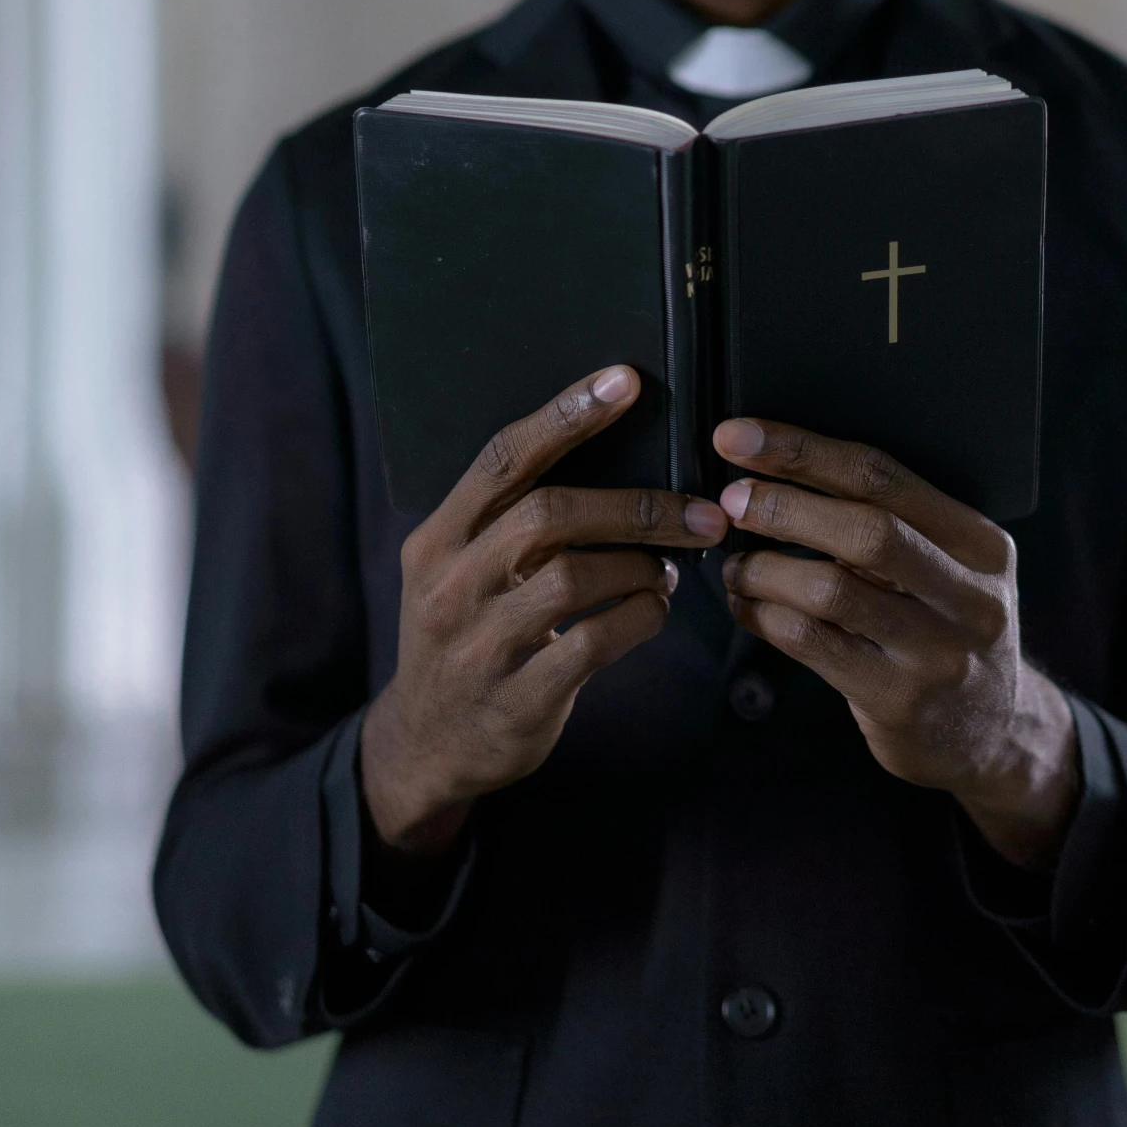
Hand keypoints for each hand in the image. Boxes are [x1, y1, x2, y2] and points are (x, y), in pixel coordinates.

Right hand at [360, 366, 727, 860]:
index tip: (626, 382)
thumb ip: (509, 521)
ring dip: (641, 565)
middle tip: (700, 511)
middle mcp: (449, 586)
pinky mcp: (517, 699)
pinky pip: (592, 643)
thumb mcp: (459, 570)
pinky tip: (655, 610)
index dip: (566, 415)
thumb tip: (612, 453)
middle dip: (636, 506)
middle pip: (548, 515)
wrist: (425, 744)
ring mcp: (479, 646)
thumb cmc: (466, 633)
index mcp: (436, 540)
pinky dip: (640, 618)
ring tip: (669, 567)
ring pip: (574, 577)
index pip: (503, 460)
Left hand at [714, 418, 1079, 867]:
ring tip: (737, 565)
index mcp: (981, 543)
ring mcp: (938, 654)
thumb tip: (780, 469)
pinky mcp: (898, 701)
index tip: (740, 438)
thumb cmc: (948, 630)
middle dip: (784, 506)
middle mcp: (971, 596)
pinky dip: (764, 617)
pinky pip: (812, 645)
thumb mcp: (951, 568)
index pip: (884, 477)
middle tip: (732, 500)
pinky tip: (747, 606)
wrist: (993, 733)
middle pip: (867, 531)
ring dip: (765, 570)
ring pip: (832, 592)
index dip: (803, 451)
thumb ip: (892, 523)